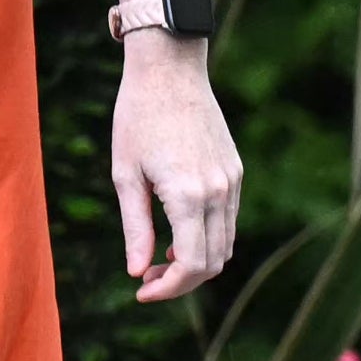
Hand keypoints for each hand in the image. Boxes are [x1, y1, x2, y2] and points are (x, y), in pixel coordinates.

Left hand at [113, 43, 240, 301]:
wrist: (169, 69)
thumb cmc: (137, 118)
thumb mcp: (126, 175)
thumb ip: (136, 228)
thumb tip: (138, 272)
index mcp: (188, 194)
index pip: (191, 265)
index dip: (169, 288)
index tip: (141, 291)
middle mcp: (218, 191)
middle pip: (213, 262)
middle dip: (182, 282)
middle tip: (147, 280)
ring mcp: (231, 180)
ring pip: (225, 244)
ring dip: (196, 262)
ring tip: (160, 260)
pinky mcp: (235, 170)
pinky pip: (227, 219)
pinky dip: (207, 238)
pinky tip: (178, 233)